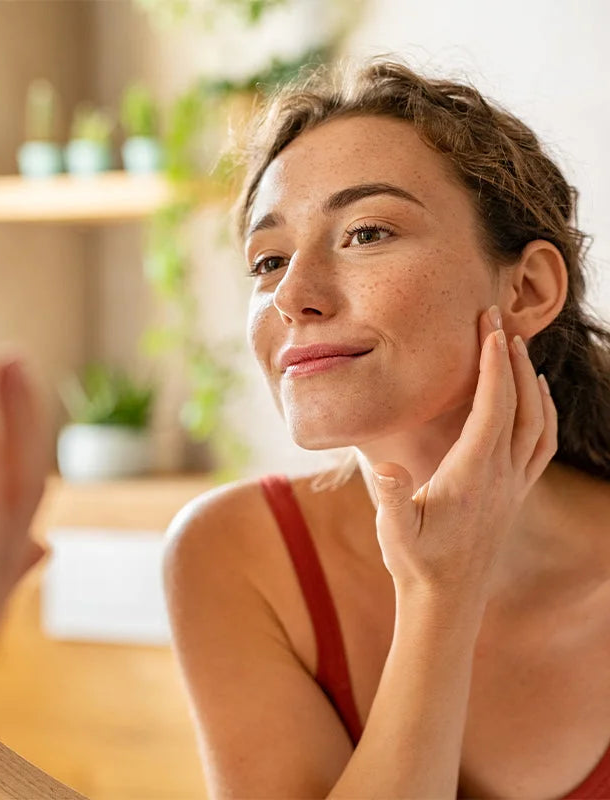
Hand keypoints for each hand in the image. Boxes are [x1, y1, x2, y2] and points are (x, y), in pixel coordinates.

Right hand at [370, 306, 557, 605]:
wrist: (447, 599)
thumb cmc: (416, 562)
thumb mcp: (395, 531)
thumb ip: (393, 499)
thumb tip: (388, 468)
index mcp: (472, 474)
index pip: (492, 407)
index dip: (492, 364)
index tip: (488, 327)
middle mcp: (501, 475)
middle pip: (520, 405)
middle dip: (511, 358)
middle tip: (498, 320)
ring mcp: (513, 485)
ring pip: (538, 422)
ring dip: (530, 381)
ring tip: (517, 348)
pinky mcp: (515, 493)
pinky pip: (542, 444)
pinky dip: (544, 412)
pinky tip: (537, 398)